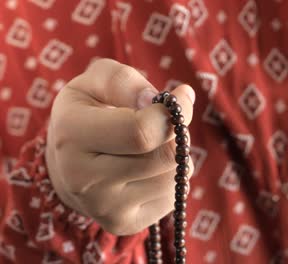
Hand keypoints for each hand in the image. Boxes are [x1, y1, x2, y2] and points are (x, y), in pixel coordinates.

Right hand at [45, 59, 194, 234]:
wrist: (68, 165)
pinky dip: (169, 178)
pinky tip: (147, 170)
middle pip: (164, 158)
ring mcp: (103, 208)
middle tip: (164, 122)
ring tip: (151, 147)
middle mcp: (83, 179)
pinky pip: (171, 198)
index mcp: (72, 135)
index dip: (174, 112)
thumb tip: (161, 101)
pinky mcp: (123, 224)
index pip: (142, 132)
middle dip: (175, 134)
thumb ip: (124, 81)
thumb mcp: (96, 82)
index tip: (182, 96)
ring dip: (175, 156)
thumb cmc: (88, 114)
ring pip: (173, 178)